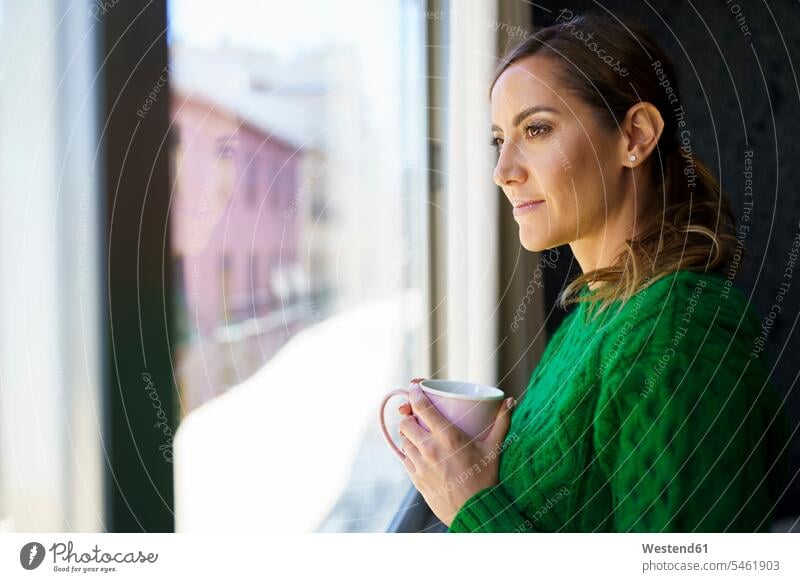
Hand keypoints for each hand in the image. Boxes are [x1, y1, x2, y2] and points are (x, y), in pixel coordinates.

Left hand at [396, 378, 515, 526]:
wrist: (474, 513)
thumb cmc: (486, 480)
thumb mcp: (494, 449)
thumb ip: (501, 423)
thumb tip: (510, 400)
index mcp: (448, 437)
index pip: (421, 407)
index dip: (414, 393)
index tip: (414, 387)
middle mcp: (430, 449)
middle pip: (406, 422)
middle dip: (409, 415)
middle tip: (417, 414)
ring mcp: (420, 464)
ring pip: (404, 440)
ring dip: (408, 434)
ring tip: (419, 433)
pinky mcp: (416, 478)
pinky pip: (405, 458)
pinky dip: (409, 451)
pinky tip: (418, 451)